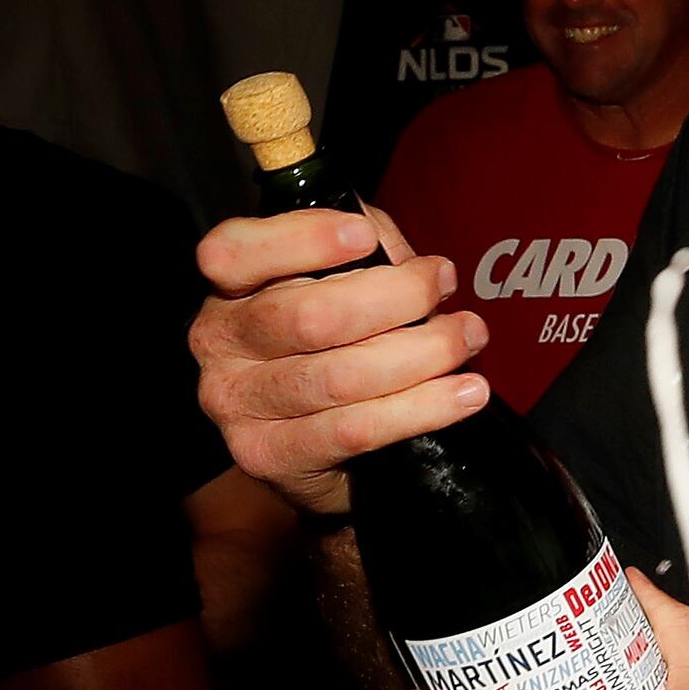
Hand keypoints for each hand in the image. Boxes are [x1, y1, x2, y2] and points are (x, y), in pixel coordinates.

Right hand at [189, 205, 488, 514]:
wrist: (315, 446)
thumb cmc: (331, 345)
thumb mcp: (338, 282)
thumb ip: (365, 251)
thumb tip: (407, 257)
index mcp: (229, 288)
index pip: (233, 252)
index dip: (301, 239)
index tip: (365, 235)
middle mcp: (220, 342)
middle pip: (310, 317)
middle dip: (397, 298)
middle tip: (444, 285)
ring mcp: (237, 403)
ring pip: (341, 376)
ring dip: (423, 354)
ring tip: (468, 338)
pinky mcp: (270, 454)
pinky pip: (356, 429)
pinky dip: (422, 408)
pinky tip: (463, 395)